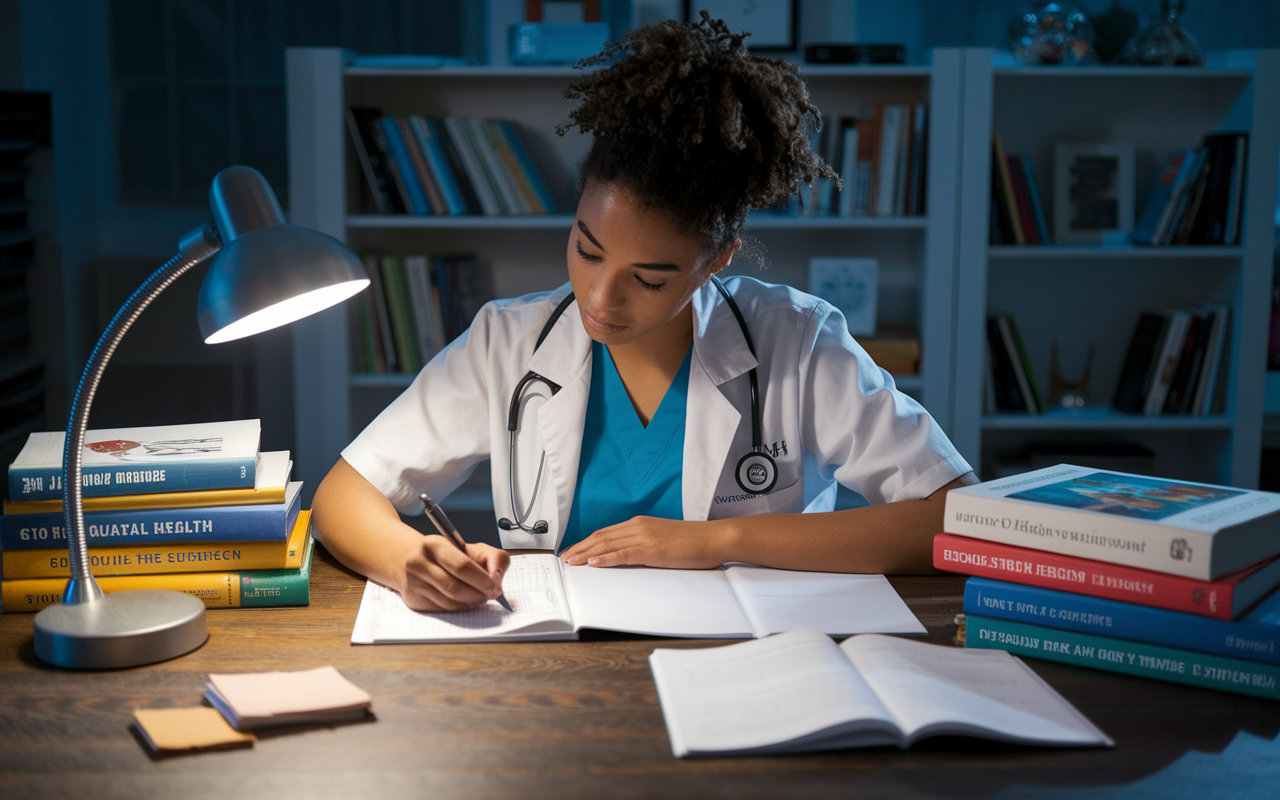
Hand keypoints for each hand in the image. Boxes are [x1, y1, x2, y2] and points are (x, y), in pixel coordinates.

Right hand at [401, 536, 510, 611]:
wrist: (415, 560)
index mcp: (435, 545)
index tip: (496, 586)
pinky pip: (443, 611)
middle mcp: (419, 564)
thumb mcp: (473, 549)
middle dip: (479, 594)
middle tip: (491, 595)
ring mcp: (414, 584)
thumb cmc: (450, 556)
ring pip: (450, 603)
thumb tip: (497, 579)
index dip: (482, 579)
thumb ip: (494, 558)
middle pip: (455, 588)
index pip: (462, 566)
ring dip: (471, 603)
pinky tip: (464, 601)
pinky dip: (459, 609)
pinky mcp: (414, 601)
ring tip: (479, 596)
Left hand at [559, 516, 728, 568]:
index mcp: (641, 524)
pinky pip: (623, 554)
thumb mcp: (664, 541)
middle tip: (564, 559)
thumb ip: (645, 546)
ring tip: (571, 562)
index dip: (586, 542)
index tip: (574, 551)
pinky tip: (593, 564)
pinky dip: (605, 559)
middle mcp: (639, 526)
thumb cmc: (695, 542)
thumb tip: (631, 557)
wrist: (714, 538)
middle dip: (580, 548)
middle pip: (601, 537)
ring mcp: (644, 537)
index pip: (606, 532)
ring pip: (607, 544)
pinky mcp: (652, 549)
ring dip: (586, 554)